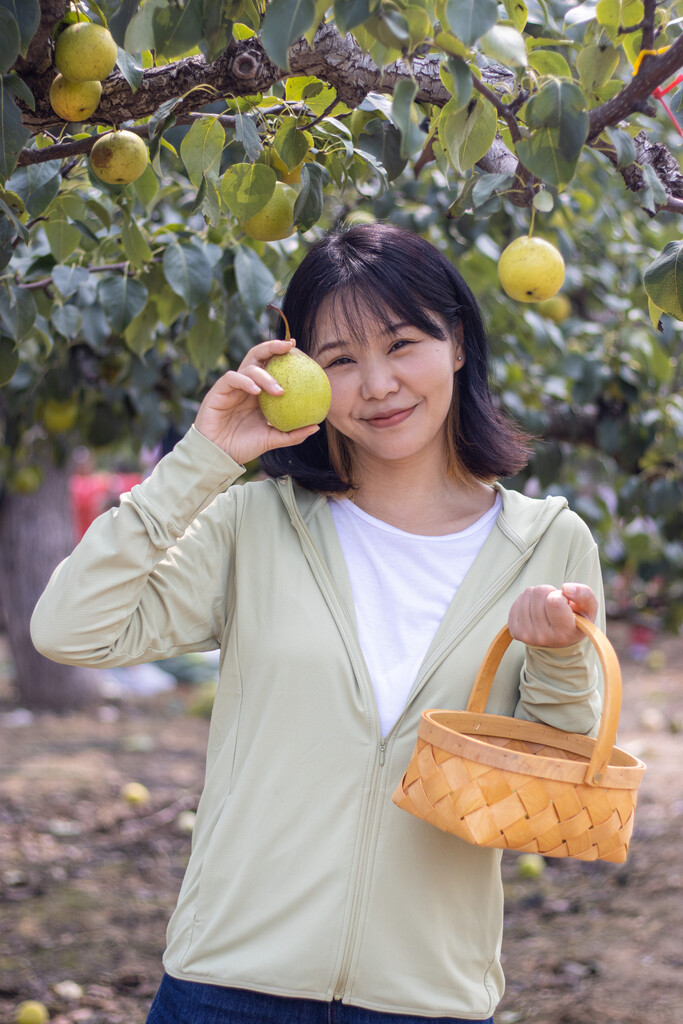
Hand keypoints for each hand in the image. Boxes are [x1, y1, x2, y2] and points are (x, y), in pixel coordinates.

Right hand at [194, 338, 319, 464]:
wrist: (219, 456)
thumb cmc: (244, 446)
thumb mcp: (272, 439)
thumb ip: (293, 434)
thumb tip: (316, 427)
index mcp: (259, 393)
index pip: (271, 366)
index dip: (282, 355)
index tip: (298, 350)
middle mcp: (246, 385)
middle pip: (258, 357)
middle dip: (272, 347)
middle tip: (288, 347)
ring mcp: (232, 387)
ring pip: (248, 368)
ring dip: (265, 375)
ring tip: (279, 391)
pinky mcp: (218, 391)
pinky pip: (231, 378)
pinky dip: (245, 381)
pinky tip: (256, 391)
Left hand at [507, 583, 597, 647]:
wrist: (559, 643)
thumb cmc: (576, 622)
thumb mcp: (589, 609)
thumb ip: (584, 595)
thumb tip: (565, 588)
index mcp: (564, 633)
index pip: (553, 601)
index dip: (559, 595)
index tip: (564, 603)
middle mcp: (543, 637)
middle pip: (539, 593)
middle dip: (548, 593)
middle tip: (555, 604)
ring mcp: (527, 635)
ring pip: (527, 594)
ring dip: (537, 596)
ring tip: (546, 608)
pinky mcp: (515, 631)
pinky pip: (517, 601)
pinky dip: (527, 601)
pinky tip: (535, 610)